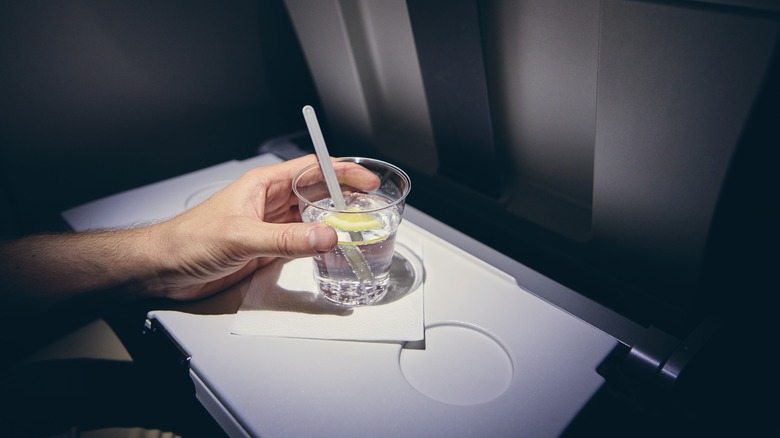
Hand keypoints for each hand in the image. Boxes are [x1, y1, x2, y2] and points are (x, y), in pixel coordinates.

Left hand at [146, 155, 379, 300]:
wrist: (163, 267)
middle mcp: (270, 202)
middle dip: (346, 196)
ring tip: (360, 227)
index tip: (367, 180)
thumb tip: (325, 237)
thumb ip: (286, 240)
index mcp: (264, 185)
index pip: (312, 169)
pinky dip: (319, 245)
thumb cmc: (189, 239)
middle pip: (317, 192)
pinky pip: (301, 243)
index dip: (342, 171)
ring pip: (312, 219)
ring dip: (334, 222)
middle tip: (373, 205)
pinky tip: (332, 249)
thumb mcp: (241, 237)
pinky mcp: (266, 248)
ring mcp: (269, 226)